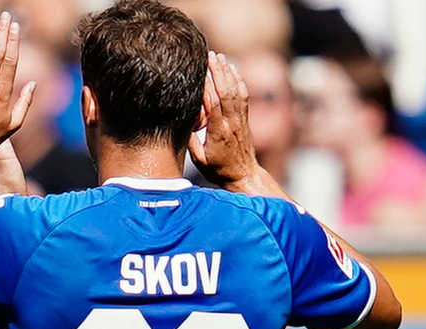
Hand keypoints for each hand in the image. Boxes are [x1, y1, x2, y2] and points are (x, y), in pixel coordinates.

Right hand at [189, 52, 260, 187]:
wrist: (244, 176)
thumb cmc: (219, 170)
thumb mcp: (199, 160)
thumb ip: (191, 140)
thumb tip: (180, 122)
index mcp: (219, 132)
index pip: (214, 104)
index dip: (207, 86)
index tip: (199, 70)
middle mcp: (232, 122)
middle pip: (226, 92)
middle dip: (218, 72)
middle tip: (210, 55)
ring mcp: (240, 119)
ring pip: (236, 90)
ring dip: (228, 72)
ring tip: (219, 57)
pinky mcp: (245, 118)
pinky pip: (243, 95)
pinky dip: (238, 80)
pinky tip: (232, 70)